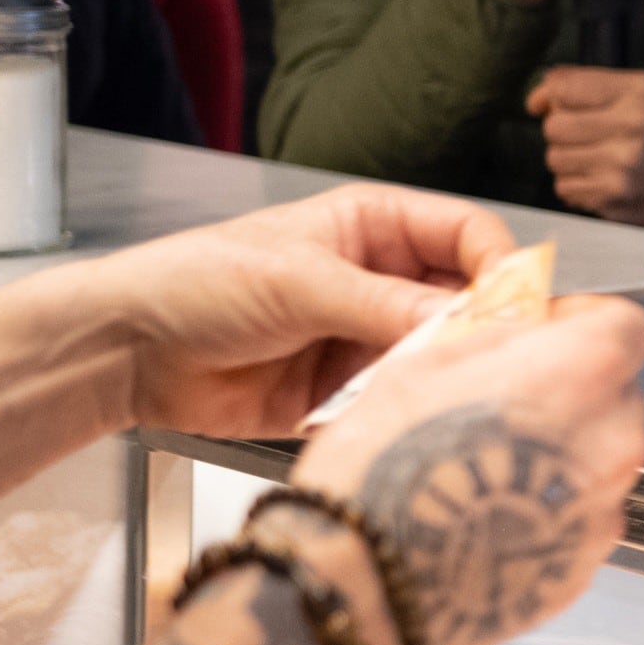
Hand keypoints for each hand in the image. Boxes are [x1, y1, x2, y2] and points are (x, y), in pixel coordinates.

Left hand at [57, 186, 520, 437]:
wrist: (127, 353)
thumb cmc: (198, 284)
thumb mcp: (301, 281)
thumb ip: (389, 305)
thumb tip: (472, 320)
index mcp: (375, 227)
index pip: (468, 236)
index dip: (500, 267)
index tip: (516, 307)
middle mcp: (382, 280)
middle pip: (466, 299)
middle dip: (484, 327)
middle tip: (496, 359)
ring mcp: (367, 338)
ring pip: (440, 354)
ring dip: (447, 373)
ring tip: (448, 392)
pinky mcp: (348, 393)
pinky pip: (401, 400)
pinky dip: (411, 410)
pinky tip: (408, 416)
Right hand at [290, 294, 643, 644]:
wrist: (368, 585)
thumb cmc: (383, 468)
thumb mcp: (425, 364)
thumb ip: (499, 339)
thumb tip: (528, 332)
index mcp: (584, 372)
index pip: (624, 325)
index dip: (583, 326)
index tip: (547, 336)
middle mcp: (615, 439)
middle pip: (616, 396)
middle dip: (571, 393)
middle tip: (502, 408)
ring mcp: (608, 507)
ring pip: (600, 460)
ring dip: (561, 455)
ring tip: (485, 471)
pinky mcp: (587, 563)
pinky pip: (581, 518)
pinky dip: (548, 511)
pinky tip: (489, 519)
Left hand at [528, 69, 643, 233]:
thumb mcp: (641, 92)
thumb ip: (590, 84)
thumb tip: (539, 97)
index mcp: (638, 93)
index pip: (564, 88)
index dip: (547, 96)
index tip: (544, 104)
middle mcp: (632, 128)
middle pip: (554, 127)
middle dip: (561, 131)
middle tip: (583, 135)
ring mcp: (622, 169)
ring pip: (555, 159)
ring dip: (567, 159)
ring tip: (594, 158)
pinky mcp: (615, 201)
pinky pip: (565, 189)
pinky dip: (576, 185)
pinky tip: (600, 179)